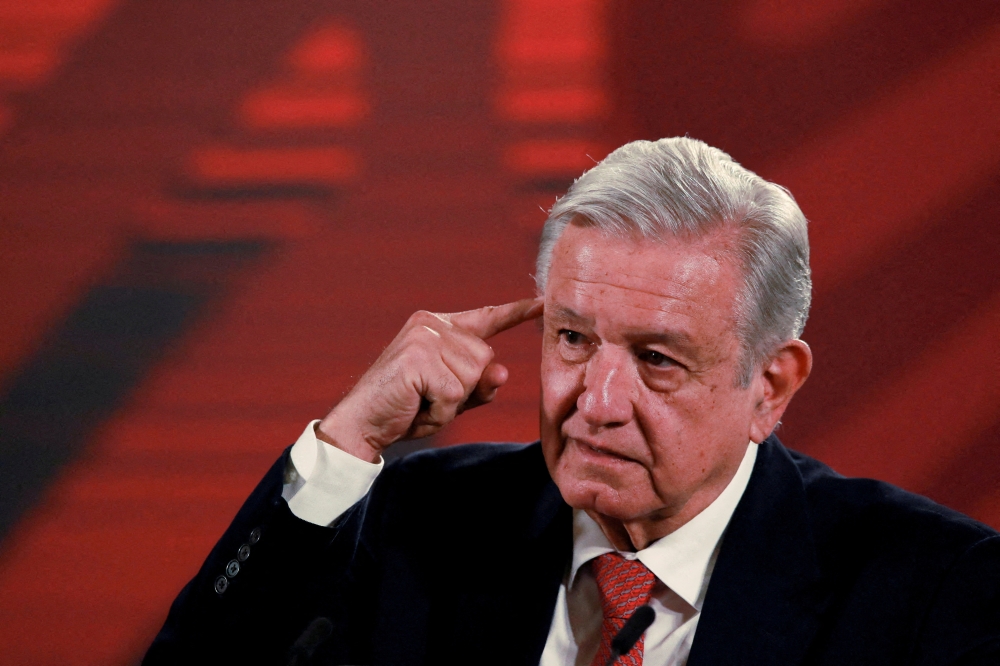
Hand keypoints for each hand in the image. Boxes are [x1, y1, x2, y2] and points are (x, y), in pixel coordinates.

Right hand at [317, 298, 542, 461]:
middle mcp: (431, 324)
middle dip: (466, 389)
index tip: (543, 302)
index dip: (516, 312)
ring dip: (452, 402)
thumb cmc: (406, 409)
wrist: (361, 424)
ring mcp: (423, 338)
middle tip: (429, 397)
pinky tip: (416, 406)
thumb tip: (503, 372)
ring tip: (420, 401)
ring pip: (473, 375)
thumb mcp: (451, 398)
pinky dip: (440, 410)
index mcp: (438, 326)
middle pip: (485, 358)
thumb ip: (480, 384)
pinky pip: (455, 392)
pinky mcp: (418, 358)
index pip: (486, 317)